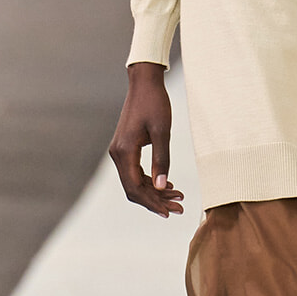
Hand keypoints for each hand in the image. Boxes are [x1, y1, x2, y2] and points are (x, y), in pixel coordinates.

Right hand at [108, 61, 184, 217]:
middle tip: (178, 209)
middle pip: (133, 189)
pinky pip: (135, 172)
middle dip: (156, 201)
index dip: (151, 203)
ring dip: (155, 192)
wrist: (145, 83)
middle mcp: (117, 154)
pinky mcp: (125, 148)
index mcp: (124, 152)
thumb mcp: (162, 132)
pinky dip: (150, 181)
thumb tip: (160, 186)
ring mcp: (120, 152)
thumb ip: (162, 160)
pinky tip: (167, 185)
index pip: (134, 188)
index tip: (169, 212)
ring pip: (135, 182)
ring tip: (178, 198)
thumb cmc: (155, 103)